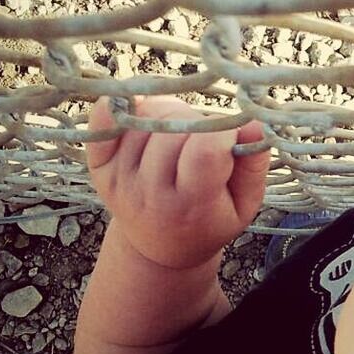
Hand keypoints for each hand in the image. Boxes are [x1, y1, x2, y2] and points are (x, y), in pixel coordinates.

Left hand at [86, 96, 269, 268]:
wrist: (159, 247)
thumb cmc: (210, 221)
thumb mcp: (244, 206)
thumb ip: (253, 166)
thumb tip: (254, 124)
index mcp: (192, 204)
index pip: (204, 150)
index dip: (223, 130)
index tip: (232, 133)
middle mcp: (150, 192)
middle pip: (173, 131)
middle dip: (198, 121)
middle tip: (207, 136)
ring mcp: (120, 178)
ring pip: (146, 120)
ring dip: (169, 114)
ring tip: (182, 131)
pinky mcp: (99, 166)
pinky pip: (102, 124)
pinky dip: (118, 107)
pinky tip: (136, 106)